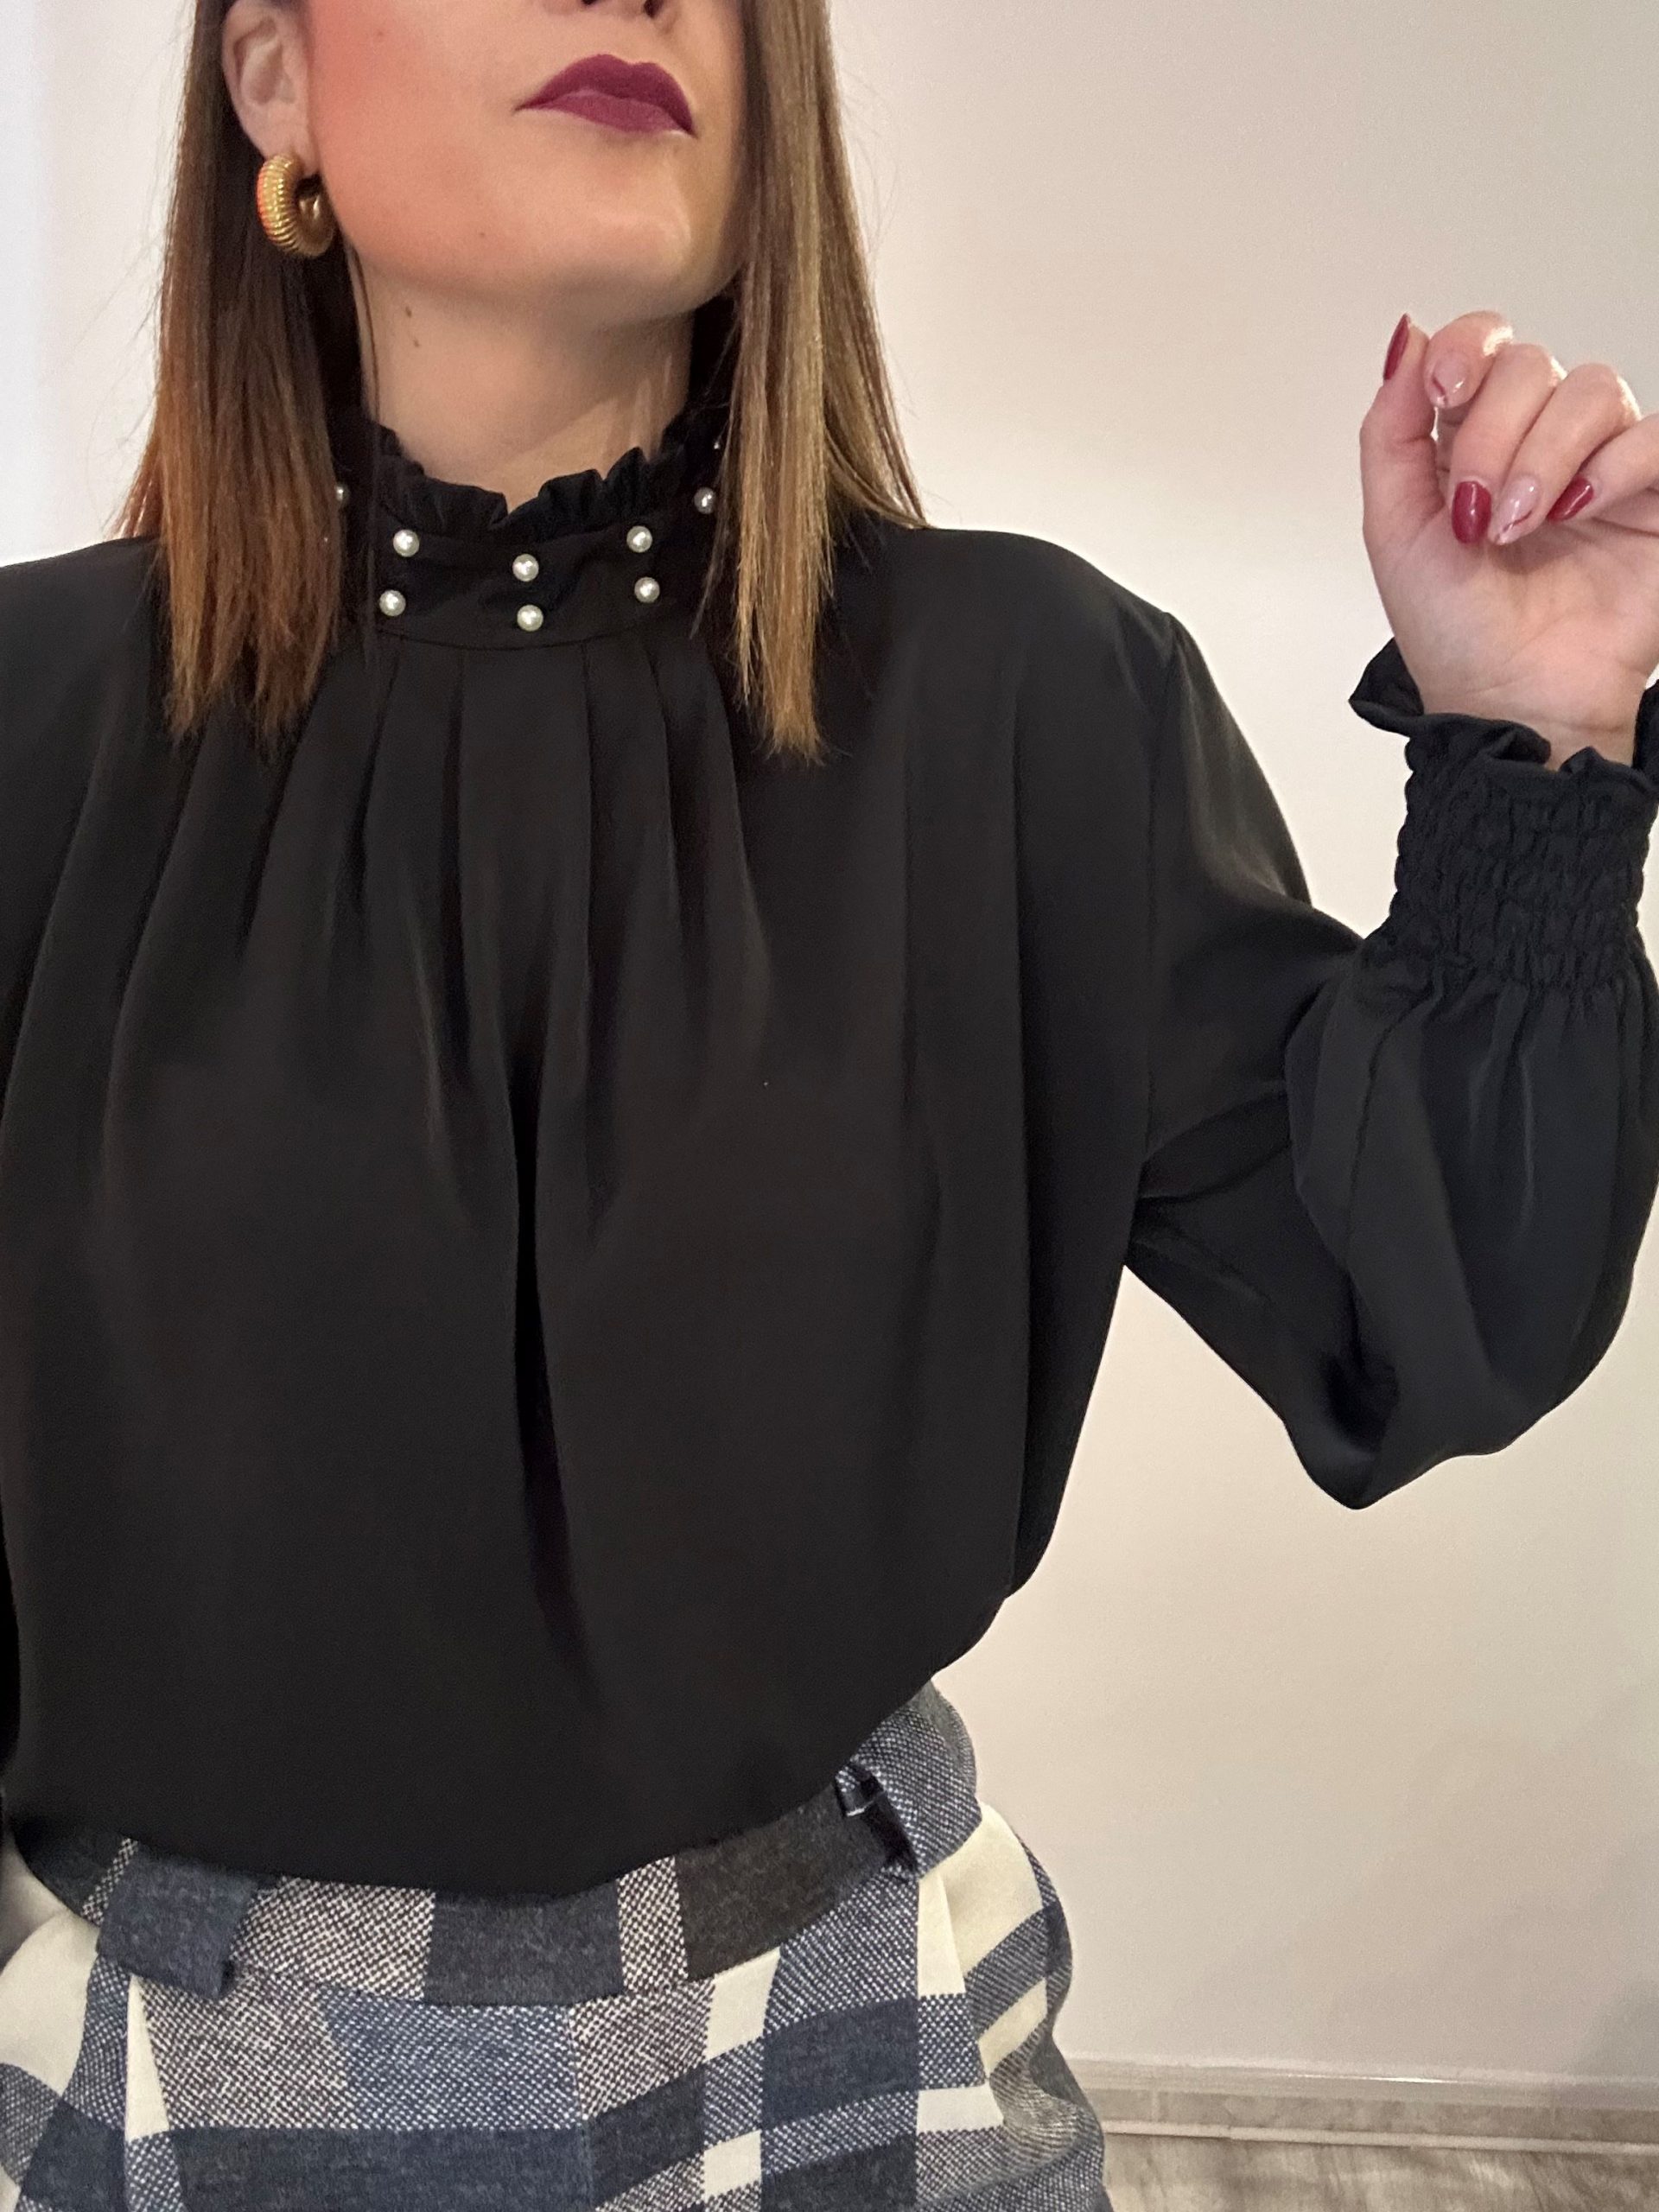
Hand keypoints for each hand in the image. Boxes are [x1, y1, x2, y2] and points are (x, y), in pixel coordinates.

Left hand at [1358, 310, 1658, 768]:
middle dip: (1493, 434)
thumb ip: (1389, 432)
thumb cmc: (1455, 632)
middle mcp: (1538, 440)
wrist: (1509, 699)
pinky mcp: (1653, 495)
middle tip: (1476, 511)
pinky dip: (1609, 468)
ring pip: (1591, 389)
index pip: (1481, 345)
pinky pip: (1651, 437)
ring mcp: (1599, 463)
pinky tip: (1576, 513)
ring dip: (1543, 456)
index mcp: (1470, 440)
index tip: (1441, 392)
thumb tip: (1404, 338)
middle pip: (1530, 365)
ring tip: (1518, 528)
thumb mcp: (1394, 530)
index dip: (1464, 349)